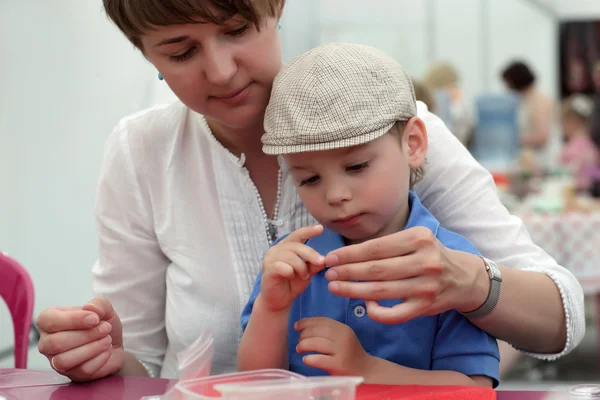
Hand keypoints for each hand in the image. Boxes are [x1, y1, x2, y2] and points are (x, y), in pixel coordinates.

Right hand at [36, 297, 124, 381]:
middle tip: (106, 328)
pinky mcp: (71, 374)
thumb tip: (89, 307)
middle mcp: (47, 342)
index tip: (95, 318)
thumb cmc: (102, 324)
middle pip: (56, 343)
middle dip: (86, 334)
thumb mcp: (104, 309)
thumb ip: (99, 304)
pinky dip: (99, 359)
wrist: (114, 344)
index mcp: (49, 320)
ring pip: (64, 360)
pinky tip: (106, 351)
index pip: (48, 320)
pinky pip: (82, 370)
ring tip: (107, 340)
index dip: (73, 320)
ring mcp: (56, 361)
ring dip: (92, 348)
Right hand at [260, 225, 325, 311]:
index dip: (308, 231)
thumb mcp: (306, 273)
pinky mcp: (268, 270)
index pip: (297, 235)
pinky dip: (290, 272)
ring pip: (290, 256)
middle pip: (295, 245)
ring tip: (304, 276)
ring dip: (301, 267)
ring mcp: (270, 259)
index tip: (320, 228)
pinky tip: (291, 277)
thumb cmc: (291, 284)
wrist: (278, 302)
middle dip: (310, 253)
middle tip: (321, 262)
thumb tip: (325, 258)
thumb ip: (314, 264)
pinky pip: (282, 267)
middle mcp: (276, 250)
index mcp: (285, 247)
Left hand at [294, 317, 370, 375]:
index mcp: (343, 329)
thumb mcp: (342, 338)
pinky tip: (306, 360)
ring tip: (299, 349)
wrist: (366, 371)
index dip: (307, 322)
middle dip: (304, 334)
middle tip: (299, 341)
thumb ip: (327, 331)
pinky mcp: (339, 365)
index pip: (322, 321)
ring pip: (317, 343)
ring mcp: (341, 351)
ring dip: (304, 345)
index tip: (296, 326)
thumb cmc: (349, 353)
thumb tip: (303, 326)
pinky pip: (319, 359)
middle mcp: (343, 338)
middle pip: (318, 331)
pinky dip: (309, 359)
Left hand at [324, 226, 485, 323]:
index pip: (376, 248)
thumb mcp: (414, 241)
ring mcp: (426, 286)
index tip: (331, 258)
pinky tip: (364, 305)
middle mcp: (425, 262)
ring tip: (335, 288)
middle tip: (328, 274)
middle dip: (347, 272)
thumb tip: (347, 254)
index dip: (349, 254)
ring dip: (353, 290)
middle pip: (376, 269)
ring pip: (381, 291)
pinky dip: (377, 312)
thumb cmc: (429, 255)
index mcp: (419, 239)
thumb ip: (387, 245)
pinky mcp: (426, 307)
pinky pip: (395, 314)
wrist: (463, 278)